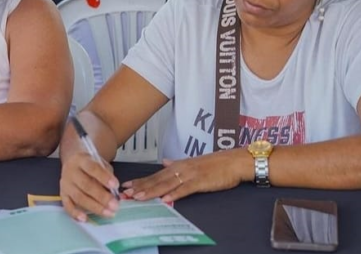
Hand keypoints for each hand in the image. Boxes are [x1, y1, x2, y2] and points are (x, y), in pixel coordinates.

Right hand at [60, 152, 119, 221]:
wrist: (72, 158)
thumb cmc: (90, 163)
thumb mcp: (99, 162)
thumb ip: (106, 174)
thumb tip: (114, 191)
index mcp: (81, 160)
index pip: (92, 168)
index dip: (104, 177)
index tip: (116, 185)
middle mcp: (71, 171)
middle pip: (86, 185)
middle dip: (102, 197)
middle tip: (115, 205)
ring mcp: (65, 183)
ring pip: (78, 197)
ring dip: (94, 207)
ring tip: (108, 213)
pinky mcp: (62, 193)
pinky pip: (67, 205)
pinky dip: (75, 213)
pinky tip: (85, 219)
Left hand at [122, 148, 250, 202]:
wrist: (234, 161)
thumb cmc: (216, 164)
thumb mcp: (193, 162)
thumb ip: (177, 164)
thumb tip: (164, 163)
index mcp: (178, 165)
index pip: (156, 174)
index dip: (141, 180)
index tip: (127, 185)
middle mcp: (181, 168)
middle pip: (157, 179)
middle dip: (140, 186)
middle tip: (125, 193)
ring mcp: (190, 175)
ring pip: (167, 184)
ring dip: (152, 191)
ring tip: (138, 197)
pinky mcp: (201, 182)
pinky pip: (185, 189)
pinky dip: (174, 194)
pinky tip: (165, 199)